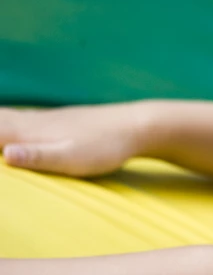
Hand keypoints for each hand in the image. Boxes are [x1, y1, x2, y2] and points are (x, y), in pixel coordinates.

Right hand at [0, 103, 150, 176]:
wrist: (137, 125)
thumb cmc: (106, 146)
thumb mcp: (73, 158)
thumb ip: (39, 157)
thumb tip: (6, 152)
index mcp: (31, 131)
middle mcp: (33, 120)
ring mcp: (45, 118)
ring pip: (5, 115)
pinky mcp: (56, 121)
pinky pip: (18, 117)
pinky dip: (2, 117)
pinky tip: (6, 120)